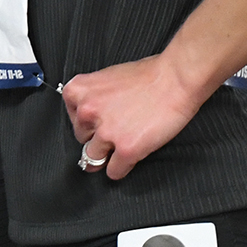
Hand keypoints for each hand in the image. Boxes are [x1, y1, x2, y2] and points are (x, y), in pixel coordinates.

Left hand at [61, 53, 207, 180]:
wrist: (174, 80)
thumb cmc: (147, 75)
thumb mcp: (107, 78)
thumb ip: (94, 96)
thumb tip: (91, 115)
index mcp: (79, 91)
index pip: (72, 118)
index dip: (86, 123)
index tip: (95, 126)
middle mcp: (87, 112)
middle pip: (82, 138)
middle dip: (95, 137)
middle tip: (112, 134)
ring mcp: (106, 132)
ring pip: (93, 158)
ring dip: (104, 157)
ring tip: (116, 152)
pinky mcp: (127, 150)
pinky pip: (114, 171)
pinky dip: (119, 170)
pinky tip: (126, 163)